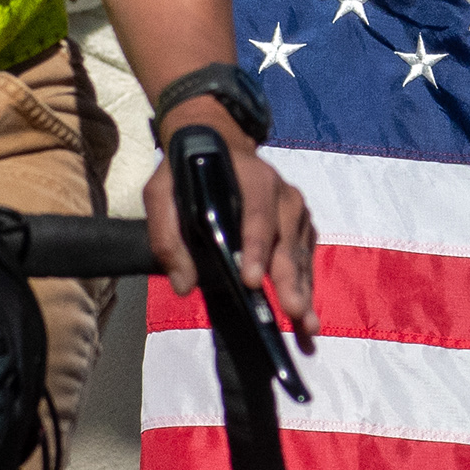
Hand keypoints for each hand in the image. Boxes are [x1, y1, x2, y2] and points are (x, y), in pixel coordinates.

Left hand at [144, 110, 318, 336]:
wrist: (218, 143)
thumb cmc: (187, 172)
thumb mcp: (161, 192)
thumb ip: (166, 235)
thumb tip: (184, 284)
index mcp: (253, 179)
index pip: (257, 216)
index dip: (256, 249)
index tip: (251, 280)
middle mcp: (283, 194)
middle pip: (286, 242)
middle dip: (290, 280)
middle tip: (295, 313)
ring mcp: (296, 211)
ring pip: (300, 256)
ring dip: (304, 291)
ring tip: (307, 326)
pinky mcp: (301, 227)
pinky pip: (305, 260)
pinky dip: (306, 288)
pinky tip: (306, 317)